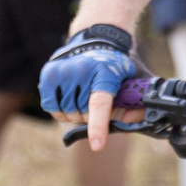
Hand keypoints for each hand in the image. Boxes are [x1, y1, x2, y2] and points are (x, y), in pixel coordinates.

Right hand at [39, 23, 142, 149]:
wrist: (96, 39)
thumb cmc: (116, 66)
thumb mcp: (133, 80)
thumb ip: (137, 104)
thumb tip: (130, 123)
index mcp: (105, 73)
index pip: (99, 104)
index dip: (98, 126)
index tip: (97, 146)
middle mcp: (81, 71)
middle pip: (83, 115)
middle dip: (92, 117)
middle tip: (99, 103)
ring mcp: (63, 72)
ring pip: (66, 114)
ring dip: (76, 114)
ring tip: (85, 97)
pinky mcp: (49, 74)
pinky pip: (52, 108)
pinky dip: (62, 110)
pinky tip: (71, 97)